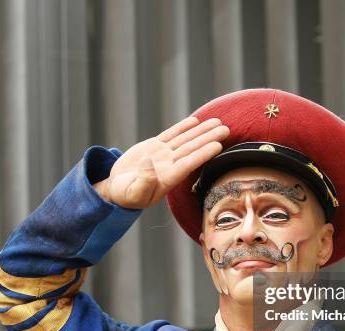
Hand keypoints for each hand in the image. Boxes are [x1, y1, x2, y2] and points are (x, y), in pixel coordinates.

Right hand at [94, 117, 229, 208]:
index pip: (189, 164)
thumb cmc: (126, 196)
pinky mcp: (154, 147)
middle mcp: (169, 165)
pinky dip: (183, 127)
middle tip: (227, 129)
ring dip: (202, 131)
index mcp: (167, 178)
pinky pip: (171, 135)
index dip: (203, 154)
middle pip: (192, 149)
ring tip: (218, 122)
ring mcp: (163, 155)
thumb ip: (144, 183)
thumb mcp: (133, 193)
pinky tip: (195, 121)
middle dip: (209, 138)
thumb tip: (150, 166)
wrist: (117, 189)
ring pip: (185, 140)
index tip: (217, 145)